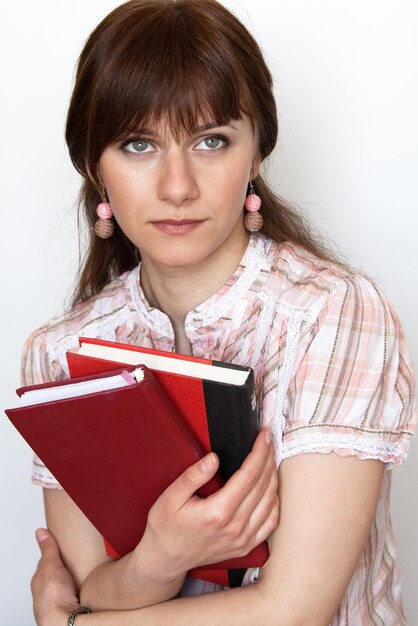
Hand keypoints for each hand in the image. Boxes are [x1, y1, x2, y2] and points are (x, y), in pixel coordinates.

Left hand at [32, 528, 79, 625]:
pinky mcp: (74, 601)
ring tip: (87, 564)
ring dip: (76, 573)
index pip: (47, 560)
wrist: (65, 619)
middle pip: (58, 570)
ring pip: (69, 579)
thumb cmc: (53, 598)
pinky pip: (79, 586)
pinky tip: (90, 579)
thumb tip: (40, 532)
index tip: (61, 542)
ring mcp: (62, 596)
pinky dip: (83, 581)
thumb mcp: (51, 565)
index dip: (54, 550)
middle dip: (67, 562)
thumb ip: (48, 549)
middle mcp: (49, 589)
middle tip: (77, 551)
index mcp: (40, 579)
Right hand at [136, 428, 278, 581]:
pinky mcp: (246, 546)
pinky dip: (275, 501)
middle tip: (269, 439)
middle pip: (263, 485)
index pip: (249, 475)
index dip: (259, 451)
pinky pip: (271, 522)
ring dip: (273, 476)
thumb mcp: (170, 497)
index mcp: (218, 512)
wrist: (166, 559)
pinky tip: (270, 487)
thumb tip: (213, 458)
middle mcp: (235, 527)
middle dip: (269, 457)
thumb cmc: (166, 527)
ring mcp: (243, 539)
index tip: (263, 435)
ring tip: (270, 457)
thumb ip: (192, 476)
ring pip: (271, 501)